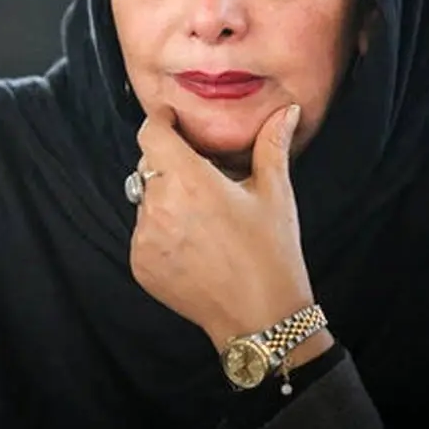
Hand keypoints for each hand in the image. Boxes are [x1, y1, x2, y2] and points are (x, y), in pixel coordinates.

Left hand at [129, 103, 315, 350]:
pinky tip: (194, 244)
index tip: (174, 122)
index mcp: (189, 181)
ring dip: (166, 199)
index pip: (151, 133)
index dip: (161, 122)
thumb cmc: (271, 253)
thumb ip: (272, 144)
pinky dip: (161, 231)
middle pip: (149, 165)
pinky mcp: (141, 263)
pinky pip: (143, 232)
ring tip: (204, 219)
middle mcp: (160, 206)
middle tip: (202, 178)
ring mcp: (146, 238)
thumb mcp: (275, 194)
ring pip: (145, 200)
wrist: (260, 317)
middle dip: (170, 163)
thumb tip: (287, 111)